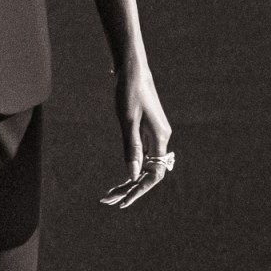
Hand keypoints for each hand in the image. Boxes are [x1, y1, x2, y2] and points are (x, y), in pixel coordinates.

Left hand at [99, 58, 172, 208]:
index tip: (123, 201)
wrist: (132, 69)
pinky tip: (123, 177)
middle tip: (109, 201)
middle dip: (130, 189)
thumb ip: (132, 148)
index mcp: (160, 137)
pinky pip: (142, 155)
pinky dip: (131, 166)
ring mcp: (155, 134)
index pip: (153, 174)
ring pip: (144, 165)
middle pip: (148, 172)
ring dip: (129, 180)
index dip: (139, 190)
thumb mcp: (127, 120)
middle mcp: (161, 138)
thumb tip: (131, 175)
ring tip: (110, 194)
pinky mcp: (147, 129)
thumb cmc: (130, 91)